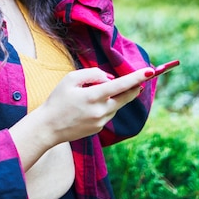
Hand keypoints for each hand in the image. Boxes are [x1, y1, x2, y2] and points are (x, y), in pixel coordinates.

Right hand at [9, 66, 154, 170]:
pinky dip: (106, 104)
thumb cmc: (57, 100)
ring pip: (117, 104)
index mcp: (93, 97)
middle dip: (135, 86)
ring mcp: (101, 121)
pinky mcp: (99, 128)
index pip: (120, 85)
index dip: (136, 77)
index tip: (150, 71)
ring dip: (114, 95)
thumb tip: (110, 78)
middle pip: (126, 96)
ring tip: (92, 92)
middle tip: (142, 78)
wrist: (48, 127)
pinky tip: (89, 105)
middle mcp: (101, 111)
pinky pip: (109, 112)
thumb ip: (92, 74)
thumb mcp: (70, 79)